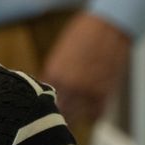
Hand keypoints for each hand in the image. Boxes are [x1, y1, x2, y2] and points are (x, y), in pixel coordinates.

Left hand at [39, 13, 131, 131]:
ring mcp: (88, 92)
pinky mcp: (105, 94)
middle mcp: (70, 86)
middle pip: (55, 113)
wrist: (110, 27)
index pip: (38, 101)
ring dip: (70, 117)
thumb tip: (40, 92)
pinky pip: (94, 115)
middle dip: (51, 116)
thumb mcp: (58, 56)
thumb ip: (50, 75)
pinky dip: (89, 115)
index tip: (35, 110)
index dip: (37, 106)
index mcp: (53, 74)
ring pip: (74, 118)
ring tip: (67, 114)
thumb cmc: (81, 36)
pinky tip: (85, 110)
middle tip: (48, 116)